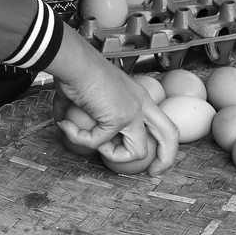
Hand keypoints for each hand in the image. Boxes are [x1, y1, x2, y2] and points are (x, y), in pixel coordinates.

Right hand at [48, 37, 179, 175]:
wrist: (73, 62)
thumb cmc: (77, 70)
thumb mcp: (88, 94)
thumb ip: (81, 112)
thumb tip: (65, 124)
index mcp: (139, 97)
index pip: (163, 122)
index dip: (161, 143)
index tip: (148, 156)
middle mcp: (141, 104)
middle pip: (170, 136)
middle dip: (165, 160)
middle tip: (152, 173)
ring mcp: (132, 112)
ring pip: (137, 152)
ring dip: (109, 153)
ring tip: (85, 137)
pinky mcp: (118, 119)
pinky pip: (98, 143)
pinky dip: (78, 138)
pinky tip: (65, 125)